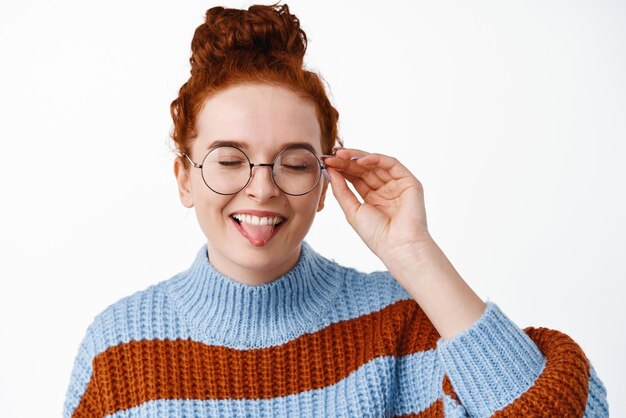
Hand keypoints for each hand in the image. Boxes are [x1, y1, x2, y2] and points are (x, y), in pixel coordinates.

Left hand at [323, 148, 433, 269]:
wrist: (398, 246)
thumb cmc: (376, 234)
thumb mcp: (352, 210)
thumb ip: (341, 190)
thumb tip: (330, 170)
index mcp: (372, 198)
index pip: (355, 177)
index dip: (341, 168)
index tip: (325, 161)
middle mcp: (385, 189)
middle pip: (364, 169)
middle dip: (347, 161)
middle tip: (331, 155)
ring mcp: (397, 185)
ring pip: (376, 164)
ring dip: (358, 157)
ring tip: (341, 155)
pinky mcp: (409, 182)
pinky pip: (392, 164)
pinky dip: (376, 159)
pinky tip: (360, 160)